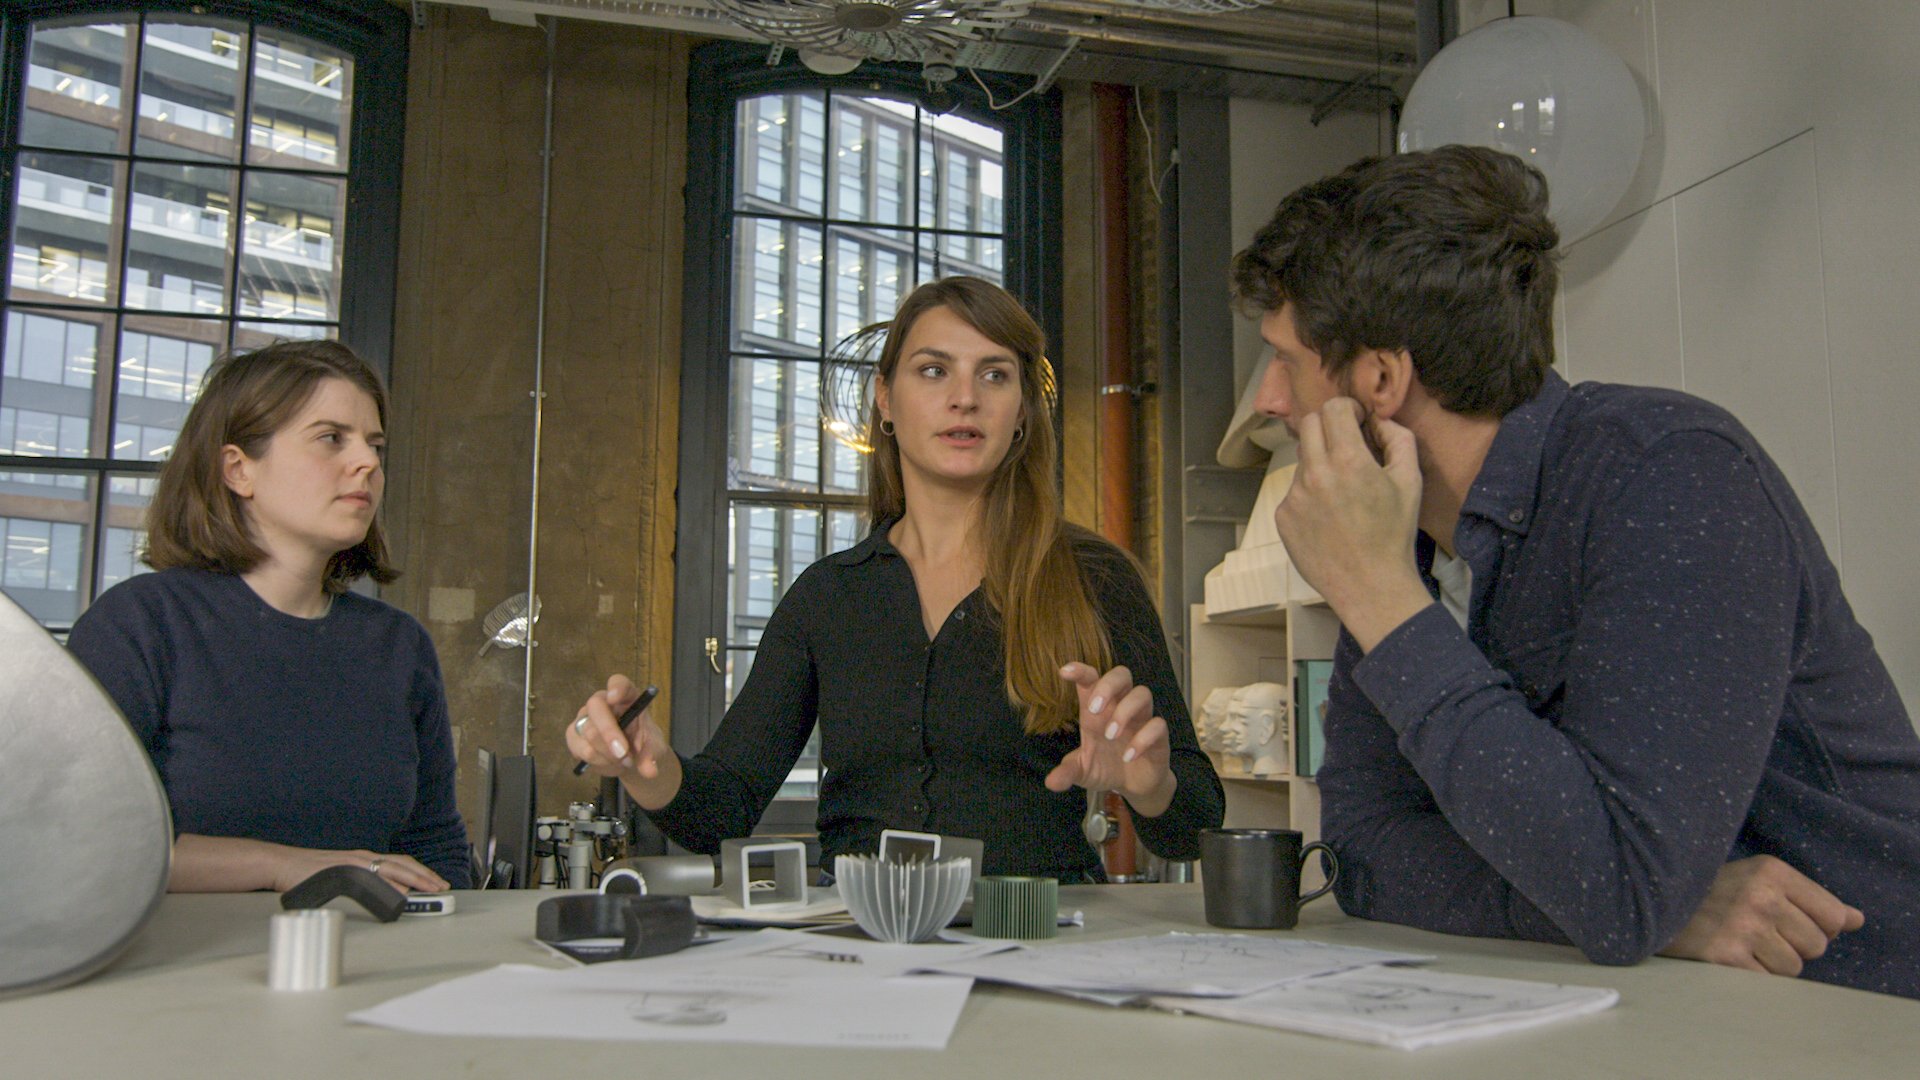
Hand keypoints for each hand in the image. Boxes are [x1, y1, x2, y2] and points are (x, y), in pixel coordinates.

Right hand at [270, 847, 446, 893]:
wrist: (281, 864)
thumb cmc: (307, 872)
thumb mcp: (339, 875)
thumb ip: (358, 882)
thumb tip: (378, 896)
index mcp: (363, 858)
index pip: (400, 862)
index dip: (420, 871)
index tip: (436, 881)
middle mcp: (362, 857)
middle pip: (402, 864)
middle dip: (425, 875)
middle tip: (442, 887)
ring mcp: (353, 863)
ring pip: (391, 869)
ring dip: (413, 879)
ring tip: (430, 889)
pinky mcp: (342, 871)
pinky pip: (371, 877)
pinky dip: (388, 884)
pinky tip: (400, 892)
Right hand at [566, 674, 666, 780]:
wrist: (630, 758)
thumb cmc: (642, 743)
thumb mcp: (652, 749)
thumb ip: (650, 757)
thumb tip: (650, 772)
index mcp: (626, 697)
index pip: (619, 682)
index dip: (616, 687)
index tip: (615, 697)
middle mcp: (602, 702)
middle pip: (596, 709)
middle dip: (610, 734)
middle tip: (624, 754)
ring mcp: (585, 717)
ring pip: (588, 734)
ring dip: (607, 755)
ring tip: (622, 761)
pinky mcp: (573, 735)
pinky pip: (579, 750)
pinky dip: (597, 762)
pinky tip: (608, 763)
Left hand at [1045, 663, 1176, 816]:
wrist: (1134, 786)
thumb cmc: (1106, 767)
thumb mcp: (1083, 772)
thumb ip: (1067, 772)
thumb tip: (1051, 783)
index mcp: (1098, 710)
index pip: (1091, 679)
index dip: (1080, 671)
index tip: (1064, 672)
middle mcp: (1120, 708)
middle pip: (1122, 674)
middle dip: (1107, 686)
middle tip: (1094, 709)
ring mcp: (1141, 720)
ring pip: (1142, 694)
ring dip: (1124, 711)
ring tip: (1110, 735)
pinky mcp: (1158, 737)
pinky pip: (1158, 725)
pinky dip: (1143, 739)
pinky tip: (1128, 756)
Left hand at [1274, 398, 1430, 650]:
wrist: (1371, 586)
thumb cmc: (1395, 533)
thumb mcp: (1410, 481)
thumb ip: (1398, 439)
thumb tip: (1379, 420)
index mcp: (1348, 460)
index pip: (1332, 408)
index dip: (1347, 408)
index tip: (1357, 421)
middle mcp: (1315, 473)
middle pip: (1308, 424)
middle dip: (1329, 426)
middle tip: (1346, 444)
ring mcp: (1294, 496)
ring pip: (1302, 460)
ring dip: (1320, 464)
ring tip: (1343, 495)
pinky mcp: (1283, 517)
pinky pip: (1294, 491)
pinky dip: (1310, 494)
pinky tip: (1330, 517)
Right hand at [1660, 855, 1864, 975]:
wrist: (1649, 899)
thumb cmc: (1710, 891)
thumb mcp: (1759, 879)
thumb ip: (1810, 898)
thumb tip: (1857, 920)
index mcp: (1771, 871)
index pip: (1833, 915)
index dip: (1817, 926)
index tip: (1789, 921)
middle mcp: (1760, 896)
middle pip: (1816, 945)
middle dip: (1794, 946)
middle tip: (1759, 932)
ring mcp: (1742, 927)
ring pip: (1794, 967)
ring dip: (1772, 964)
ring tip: (1743, 944)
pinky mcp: (1724, 955)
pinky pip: (1767, 981)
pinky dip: (1752, 975)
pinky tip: (1730, 955)